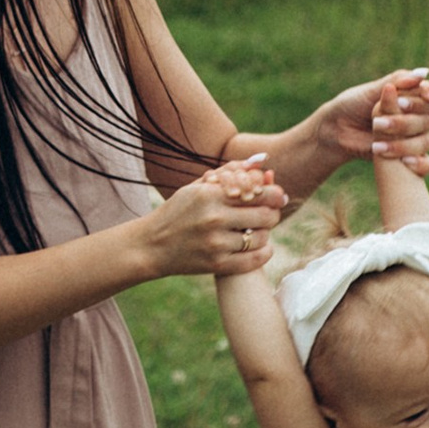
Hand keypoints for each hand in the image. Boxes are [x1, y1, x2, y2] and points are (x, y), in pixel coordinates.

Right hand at [136, 158, 286, 282]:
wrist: (151, 246)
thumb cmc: (177, 212)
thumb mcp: (197, 187)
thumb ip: (229, 172)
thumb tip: (262, 162)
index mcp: (210, 195)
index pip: (259, 192)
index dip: (274, 194)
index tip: (277, 196)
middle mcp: (214, 218)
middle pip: (266, 215)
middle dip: (272, 213)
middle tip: (269, 214)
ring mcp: (216, 244)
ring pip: (263, 237)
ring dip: (265, 233)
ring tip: (256, 230)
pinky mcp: (217, 265)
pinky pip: (255, 260)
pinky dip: (264, 252)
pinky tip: (261, 247)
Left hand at [314, 67, 428, 174]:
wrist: (336, 130)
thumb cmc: (352, 104)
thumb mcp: (372, 91)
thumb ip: (397, 82)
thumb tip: (424, 73)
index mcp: (410, 97)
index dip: (426, 97)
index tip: (418, 98)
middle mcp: (416, 117)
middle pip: (428, 118)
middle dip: (408, 119)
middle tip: (388, 117)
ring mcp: (413, 138)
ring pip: (425, 141)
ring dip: (404, 141)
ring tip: (378, 139)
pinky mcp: (408, 158)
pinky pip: (425, 163)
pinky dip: (419, 163)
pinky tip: (405, 162)